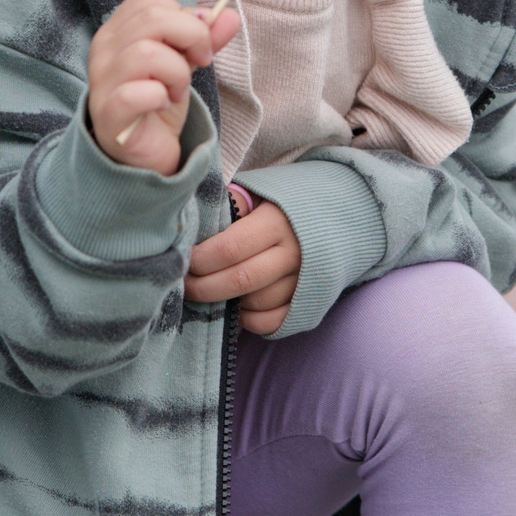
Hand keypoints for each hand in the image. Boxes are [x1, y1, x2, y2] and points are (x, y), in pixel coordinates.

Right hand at [88, 0, 239, 173]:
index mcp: (118, 30)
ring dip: (177, 73)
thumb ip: (204, 39)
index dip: (184, 16)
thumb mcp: (185, 63)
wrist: (144, 153)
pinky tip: (162, 106)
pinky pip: (137, 93)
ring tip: (177, 92)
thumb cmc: (158, 102)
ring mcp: (102, 81)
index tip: (199, 44)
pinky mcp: (108, 113)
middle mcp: (103, 49)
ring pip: (146, 53)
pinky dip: (160, 97)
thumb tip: (230, 15)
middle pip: (152, 18)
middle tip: (200, 65)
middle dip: (192, 38)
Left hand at [186, 202, 301, 335]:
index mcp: (278, 222)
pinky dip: (248, 319)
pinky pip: (270, 323)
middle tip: (184, 284)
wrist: (332, 217)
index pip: (230, 248)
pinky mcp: (308, 303)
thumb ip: (230, 206)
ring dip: (225, 302)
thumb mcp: (257, 193)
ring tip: (208, 291)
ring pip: (255, 303)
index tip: (184, 259)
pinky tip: (237, 305)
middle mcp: (294, 254)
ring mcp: (303, 282)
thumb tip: (193, 225)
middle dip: (203, 287)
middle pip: (240, 280)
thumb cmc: (282, 204)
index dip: (200, 259)